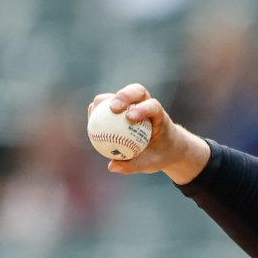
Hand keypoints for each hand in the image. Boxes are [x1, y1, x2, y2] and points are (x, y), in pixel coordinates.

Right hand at [86, 84, 210, 183]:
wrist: (167, 147)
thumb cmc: (160, 154)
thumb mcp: (151, 163)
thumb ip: (133, 165)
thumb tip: (111, 166)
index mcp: (160, 116)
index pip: (153, 106)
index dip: (142, 108)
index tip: (130, 118)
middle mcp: (148, 104)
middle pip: (137, 91)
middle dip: (124, 96)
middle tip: (112, 108)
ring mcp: (135, 103)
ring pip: (121, 95)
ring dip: (106, 100)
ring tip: (93, 112)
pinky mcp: (124, 107)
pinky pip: (109, 105)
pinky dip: (101, 110)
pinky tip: (91, 120)